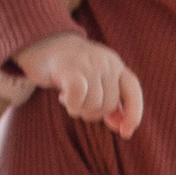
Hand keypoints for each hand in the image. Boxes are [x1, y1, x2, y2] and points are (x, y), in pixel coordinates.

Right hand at [15, 31, 144, 134]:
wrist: (42, 42)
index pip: (133, 91)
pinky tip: (63, 98)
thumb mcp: (94, 82)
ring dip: (79, 110)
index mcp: (115, 65)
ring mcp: (89, 62)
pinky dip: (72, 104)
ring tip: (69, 99)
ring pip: (94, 103)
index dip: (134, 113)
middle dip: (93, 113)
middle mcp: (106, 62)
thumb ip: (109, 100)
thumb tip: (120, 125)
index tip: (125, 132)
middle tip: (78, 104)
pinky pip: (79, 96)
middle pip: (109, 104)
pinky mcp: (70, 66)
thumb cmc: (69, 69)